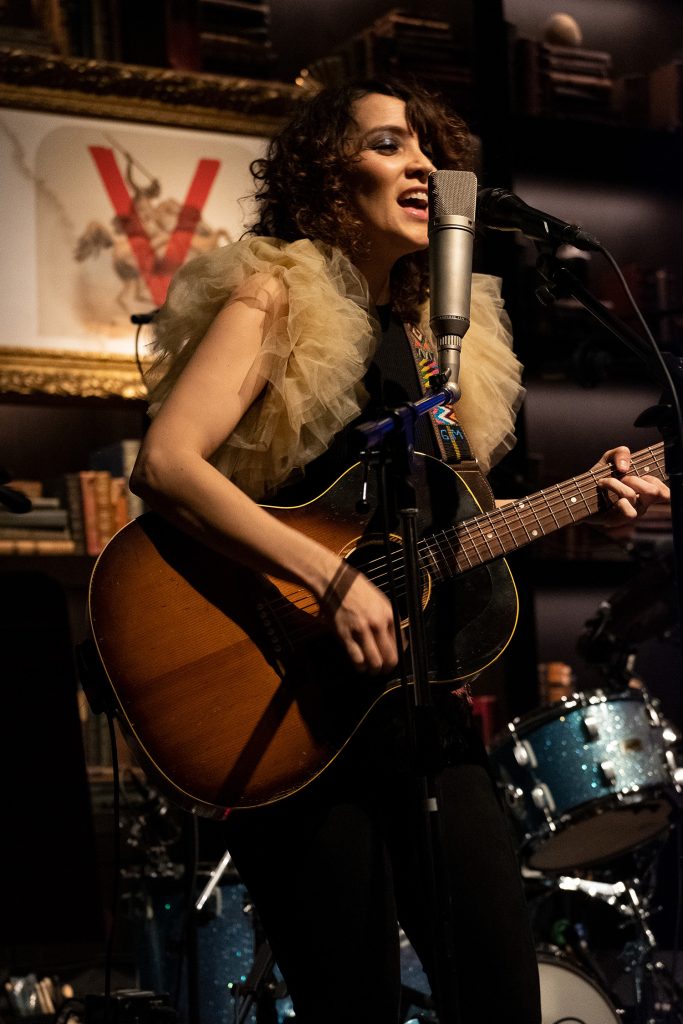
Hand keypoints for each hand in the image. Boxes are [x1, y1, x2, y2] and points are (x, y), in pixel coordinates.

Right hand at [319, 559, 398, 673]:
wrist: (334, 582)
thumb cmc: (356, 591)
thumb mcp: (380, 601)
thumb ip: (388, 620)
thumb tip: (395, 640)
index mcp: (388, 615)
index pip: (400, 645)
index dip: (396, 655)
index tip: (391, 658)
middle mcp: (377, 624)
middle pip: (390, 658)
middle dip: (387, 667)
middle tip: (383, 669)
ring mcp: (361, 630)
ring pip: (374, 662)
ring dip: (373, 670)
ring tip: (370, 669)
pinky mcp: (345, 635)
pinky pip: (357, 659)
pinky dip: (359, 667)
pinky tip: (359, 665)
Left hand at [594, 445, 669, 527]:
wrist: (578, 492)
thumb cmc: (599, 476)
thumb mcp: (610, 458)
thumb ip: (621, 452)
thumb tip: (624, 466)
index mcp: (645, 491)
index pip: (666, 493)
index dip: (655, 480)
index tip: (639, 474)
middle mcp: (642, 504)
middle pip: (655, 492)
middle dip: (635, 479)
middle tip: (620, 477)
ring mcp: (630, 513)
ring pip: (634, 497)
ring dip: (617, 485)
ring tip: (604, 482)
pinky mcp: (617, 520)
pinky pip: (629, 512)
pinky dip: (618, 500)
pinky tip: (606, 497)